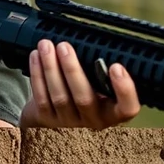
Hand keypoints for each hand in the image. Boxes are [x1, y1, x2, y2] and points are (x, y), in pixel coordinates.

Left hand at [19, 39, 140, 128]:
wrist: (58, 110)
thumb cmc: (87, 88)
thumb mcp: (101, 83)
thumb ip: (103, 70)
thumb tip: (99, 41)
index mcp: (113, 111)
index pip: (127, 108)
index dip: (125, 90)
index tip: (117, 67)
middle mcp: (94, 120)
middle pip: (84, 99)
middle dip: (72, 70)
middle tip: (64, 46)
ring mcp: (69, 122)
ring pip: (60, 97)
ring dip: (51, 68)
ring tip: (46, 46)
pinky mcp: (48, 119)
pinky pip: (42, 97)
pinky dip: (38, 74)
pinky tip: (35, 56)